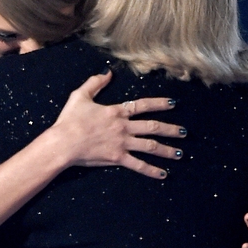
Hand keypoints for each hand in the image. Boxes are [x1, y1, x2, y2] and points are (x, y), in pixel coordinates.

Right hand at [50, 69, 185, 178]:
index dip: (159, 103)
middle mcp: (123, 127)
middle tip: (184, 132)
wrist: (63, 142)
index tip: (173, 104)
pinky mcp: (117, 158)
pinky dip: (151, 170)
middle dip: (170, 129)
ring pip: (150, 146)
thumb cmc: (69, 120)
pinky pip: (138, 165)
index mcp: (116, 112)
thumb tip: (108, 72)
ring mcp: (122, 143)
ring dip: (166, 150)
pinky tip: (163, 174)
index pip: (142, 105)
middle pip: (152, 127)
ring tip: (179, 153)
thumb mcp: (80, 96)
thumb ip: (95, 83)